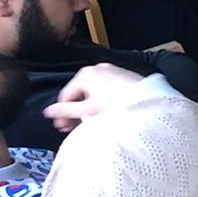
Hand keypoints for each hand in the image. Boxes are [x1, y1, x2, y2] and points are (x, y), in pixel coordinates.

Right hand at [43, 64, 157, 130]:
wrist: (149, 100)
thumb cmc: (119, 105)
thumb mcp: (89, 110)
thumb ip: (66, 111)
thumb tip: (47, 112)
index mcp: (85, 74)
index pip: (66, 95)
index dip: (62, 113)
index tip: (63, 128)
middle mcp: (97, 68)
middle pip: (79, 93)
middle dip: (76, 111)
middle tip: (73, 128)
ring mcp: (111, 70)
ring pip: (92, 92)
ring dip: (88, 107)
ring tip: (90, 123)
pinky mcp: (123, 75)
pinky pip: (106, 89)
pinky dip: (101, 101)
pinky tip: (105, 114)